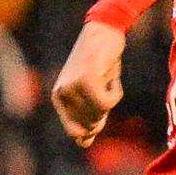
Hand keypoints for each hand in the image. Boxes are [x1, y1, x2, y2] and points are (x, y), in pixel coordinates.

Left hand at [50, 21, 125, 146]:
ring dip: (111, 100)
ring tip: (107, 79)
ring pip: (99, 114)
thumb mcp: (95, 93)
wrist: (105, 30)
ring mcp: (71, 86)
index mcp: (59, 97)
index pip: (74, 132)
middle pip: (90, 125)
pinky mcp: (85, 79)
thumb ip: (89, 117)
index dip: (92, 129)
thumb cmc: (102, 62)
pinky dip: (116, 93)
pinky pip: (107, 103)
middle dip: (104, 112)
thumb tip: (83, 144)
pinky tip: (113, 78)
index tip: (101, 112)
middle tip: (105, 87)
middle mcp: (61, 93)